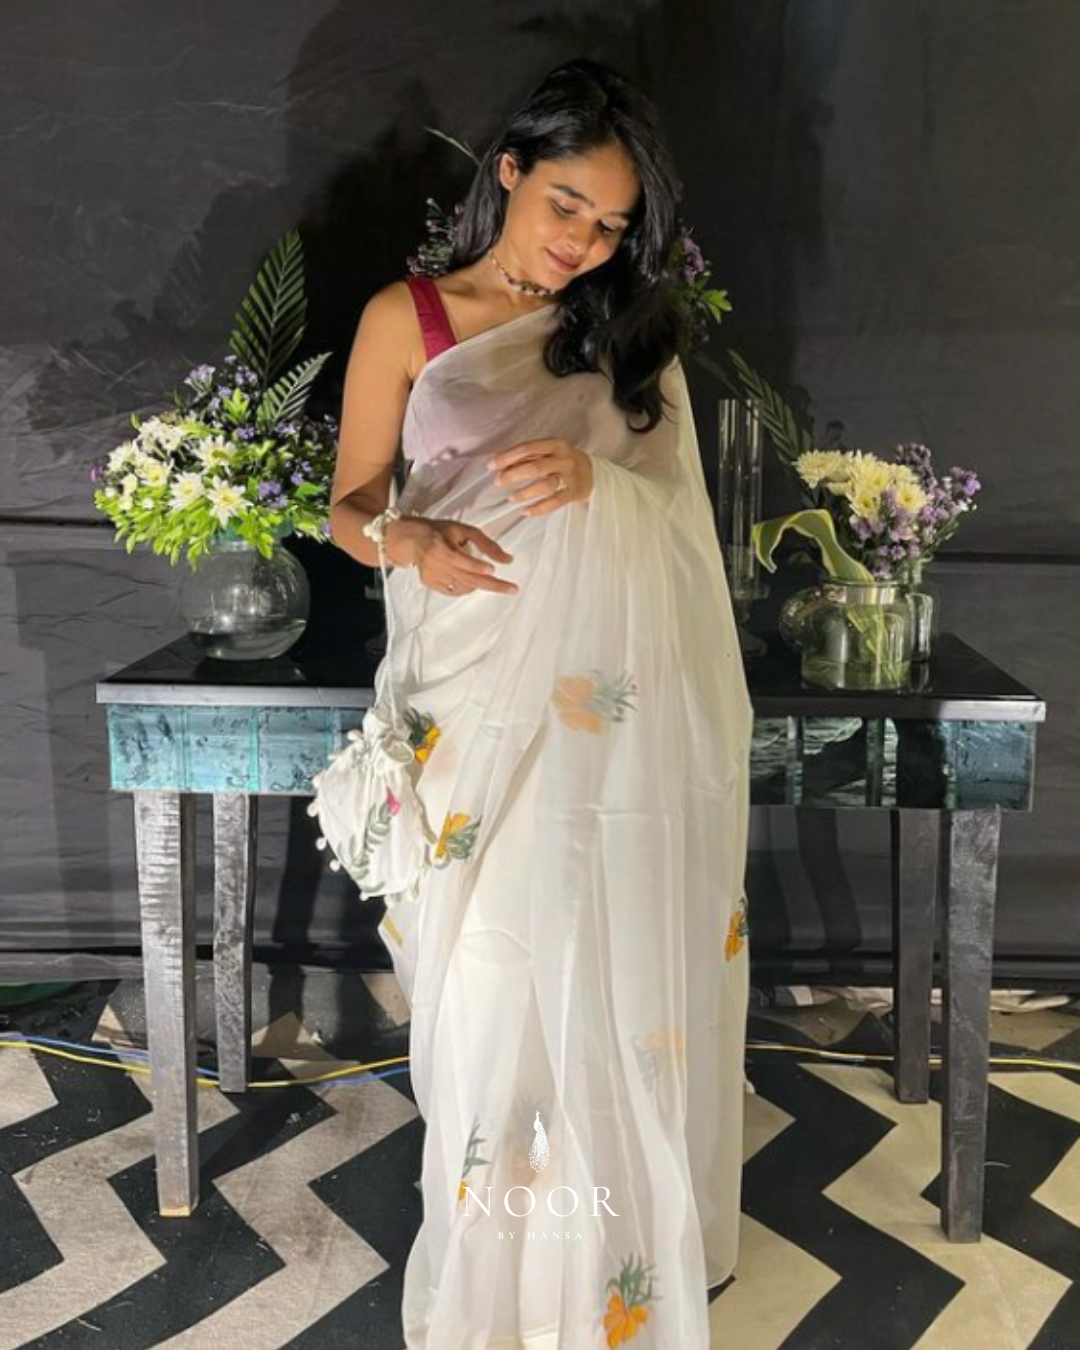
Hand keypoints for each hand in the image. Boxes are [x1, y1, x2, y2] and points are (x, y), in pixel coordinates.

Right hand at [385, 515, 517, 597]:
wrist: (413, 541)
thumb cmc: (440, 532)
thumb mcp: (464, 530)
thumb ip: (486, 544)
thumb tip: (507, 560)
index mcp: (440, 548)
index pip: (460, 560)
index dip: (476, 566)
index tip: (492, 569)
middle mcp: (435, 565)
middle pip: (467, 579)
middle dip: (492, 585)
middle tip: (512, 589)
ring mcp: (433, 577)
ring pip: (464, 587)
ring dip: (479, 582)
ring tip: (483, 572)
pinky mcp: (431, 585)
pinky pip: (455, 591)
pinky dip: (467, 586)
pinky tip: (468, 577)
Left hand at [488, 438, 592, 515]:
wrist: (590, 472)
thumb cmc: (560, 460)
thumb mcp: (547, 452)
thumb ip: (526, 457)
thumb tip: (500, 466)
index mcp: (555, 444)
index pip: (528, 448)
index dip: (508, 457)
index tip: (492, 465)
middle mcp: (563, 459)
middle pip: (535, 467)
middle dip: (513, 475)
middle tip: (498, 482)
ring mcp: (569, 477)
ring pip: (545, 486)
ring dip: (525, 493)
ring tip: (511, 498)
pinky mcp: (573, 493)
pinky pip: (554, 503)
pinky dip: (538, 509)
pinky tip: (525, 511)